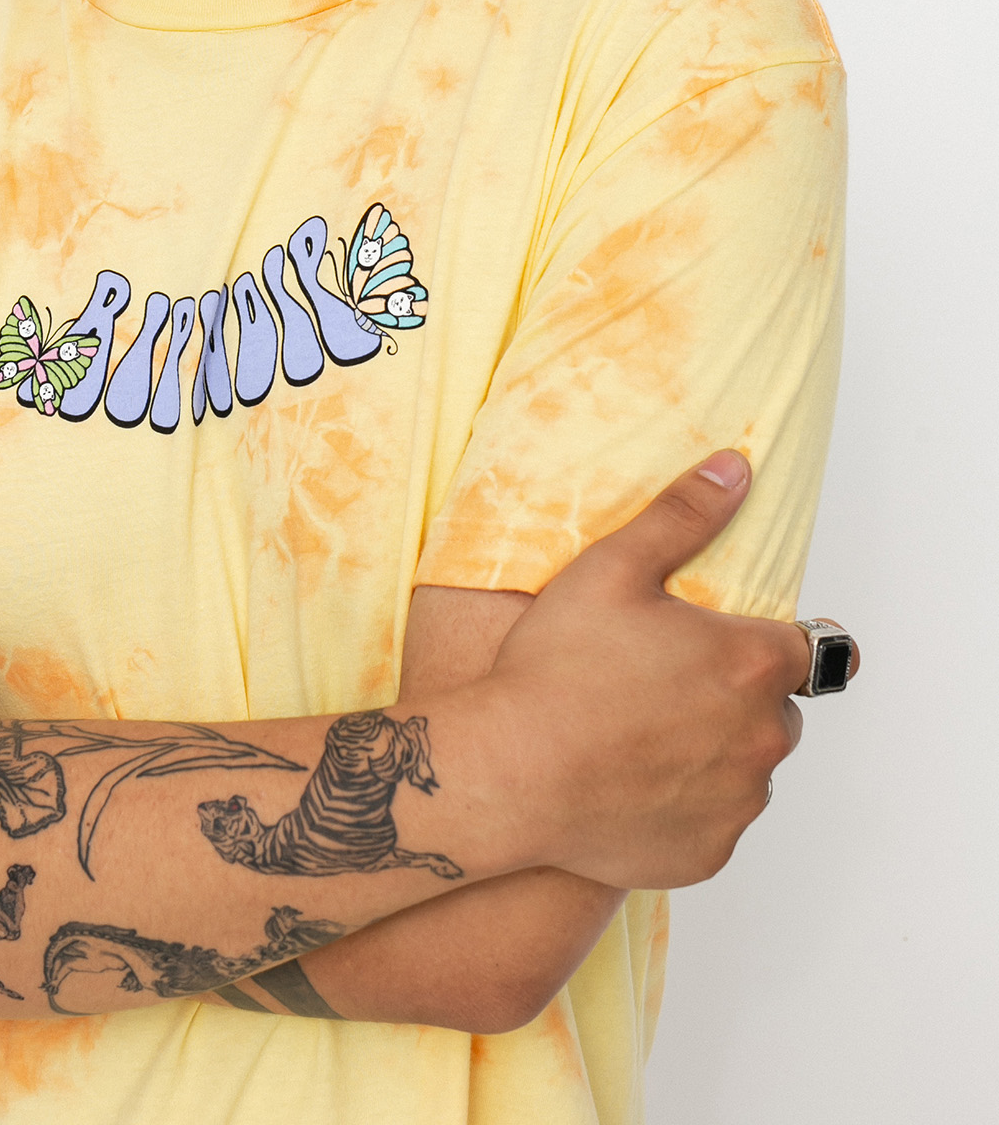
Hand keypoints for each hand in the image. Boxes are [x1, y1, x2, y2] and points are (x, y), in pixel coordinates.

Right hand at [479, 452, 848, 889]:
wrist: (508, 773)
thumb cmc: (555, 667)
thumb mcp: (613, 568)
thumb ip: (683, 514)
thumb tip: (734, 468)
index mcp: (751, 664)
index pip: (813, 650)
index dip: (775, 641)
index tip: (737, 644)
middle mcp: (763, 738)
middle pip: (778, 711)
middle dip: (738, 696)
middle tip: (663, 683)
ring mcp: (739, 803)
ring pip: (748, 769)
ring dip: (716, 752)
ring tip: (640, 735)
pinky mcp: (710, 854)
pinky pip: (716, 822)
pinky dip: (688, 805)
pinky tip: (631, 783)